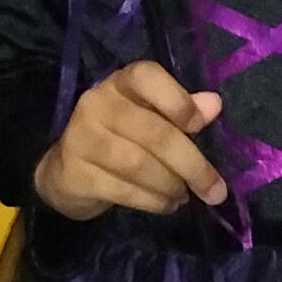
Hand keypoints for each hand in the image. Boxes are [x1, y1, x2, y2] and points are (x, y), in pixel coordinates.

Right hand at [32, 59, 226, 219]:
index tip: (198, 125)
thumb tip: (214, 104)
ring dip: (171, 185)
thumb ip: (183, 110)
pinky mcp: (75, 173)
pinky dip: (152, 201)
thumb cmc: (121, 138)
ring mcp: (81, 138)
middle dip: (192, 165)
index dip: (177, 100)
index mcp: (121, 83)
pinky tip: (166, 205)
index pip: (146, 77)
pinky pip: (123, 190)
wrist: (66, 170)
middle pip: (154, 133)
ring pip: (139, 165)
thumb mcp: (153, 118)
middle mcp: (97, 104)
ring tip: (185, 196)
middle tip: (214, 191)